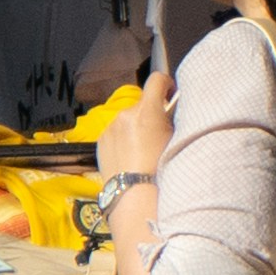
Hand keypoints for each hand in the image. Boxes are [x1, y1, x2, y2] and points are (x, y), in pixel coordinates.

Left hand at [95, 68, 175, 184]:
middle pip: (142, 103)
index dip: (166, 84)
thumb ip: (171, 119)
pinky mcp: (101, 140)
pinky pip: (115, 133)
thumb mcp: (175, 140)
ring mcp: (111, 127)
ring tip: (142, 151)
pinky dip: (122, 139)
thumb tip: (169, 110)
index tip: (169, 95)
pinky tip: (129, 157)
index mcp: (147, 110)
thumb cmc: (159, 169)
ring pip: (127, 119)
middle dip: (150, 113)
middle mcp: (126, 114)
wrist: (134, 194)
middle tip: (158, 134)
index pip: (157, 80)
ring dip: (135, 127)